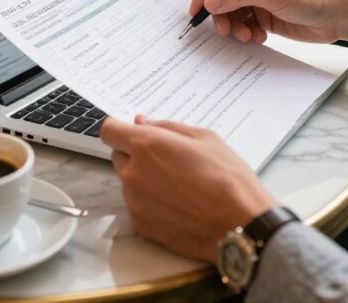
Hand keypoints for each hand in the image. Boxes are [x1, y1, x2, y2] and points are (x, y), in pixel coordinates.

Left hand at [100, 115, 277, 262]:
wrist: (239, 226)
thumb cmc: (227, 178)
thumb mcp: (204, 138)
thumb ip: (166, 127)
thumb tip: (141, 122)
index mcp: (146, 146)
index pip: (109, 131)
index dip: (120, 129)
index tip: (132, 132)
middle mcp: (133, 173)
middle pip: (118, 156)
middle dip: (136, 154)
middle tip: (168, 160)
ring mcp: (134, 202)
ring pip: (129, 182)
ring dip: (144, 179)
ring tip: (179, 186)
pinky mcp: (141, 225)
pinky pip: (138, 206)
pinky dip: (151, 203)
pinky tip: (178, 205)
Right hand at [189, 0, 347, 46]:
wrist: (340, 15)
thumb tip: (210, 2)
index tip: (197, 10)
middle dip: (221, 14)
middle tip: (224, 29)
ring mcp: (260, 0)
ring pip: (232, 14)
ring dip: (235, 27)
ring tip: (247, 35)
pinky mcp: (267, 17)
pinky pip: (246, 26)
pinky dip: (247, 34)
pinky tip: (260, 37)